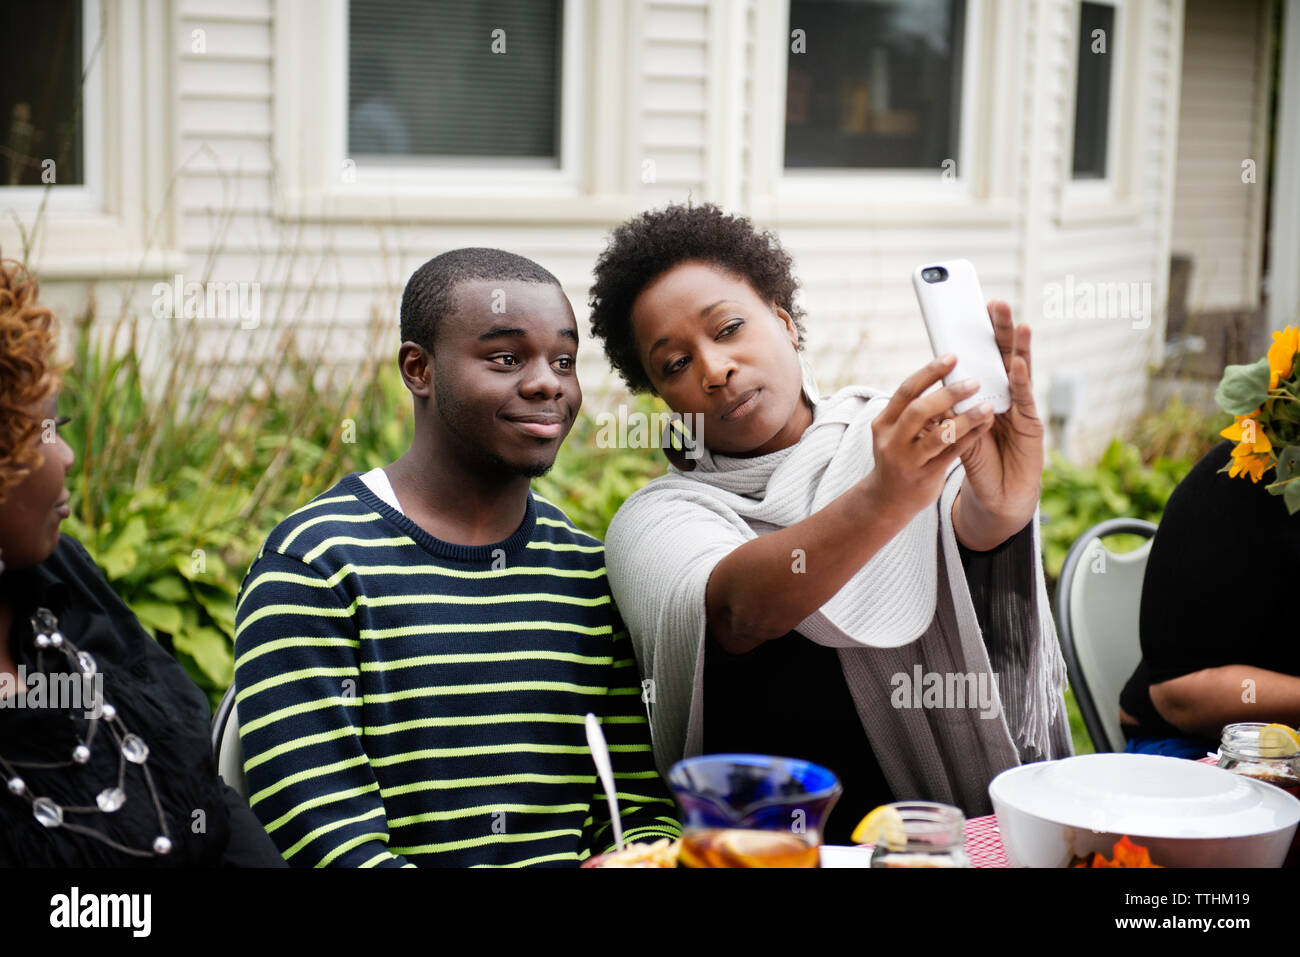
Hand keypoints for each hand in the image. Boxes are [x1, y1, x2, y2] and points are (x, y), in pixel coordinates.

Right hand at [865, 354, 995, 524]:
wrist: (888, 499)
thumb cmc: (900, 455)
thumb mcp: (896, 431)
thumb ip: (912, 409)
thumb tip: (944, 373)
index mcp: (884, 422)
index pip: (906, 391)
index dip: (929, 372)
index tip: (953, 357)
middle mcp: (891, 441)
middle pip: (919, 410)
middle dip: (948, 393)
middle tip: (975, 382)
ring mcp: (907, 461)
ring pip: (939, 435)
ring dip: (965, 418)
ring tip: (988, 406)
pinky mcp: (925, 477)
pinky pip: (952, 454)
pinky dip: (971, 438)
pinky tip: (986, 425)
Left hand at [955, 301, 1044, 532]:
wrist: (997, 495)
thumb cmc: (979, 458)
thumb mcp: (958, 426)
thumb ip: (951, 404)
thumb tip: (932, 378)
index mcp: (988, 391)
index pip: (984, 356)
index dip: (980, 334)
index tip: (972, 307)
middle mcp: (1008, 394)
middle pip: (1003, 356)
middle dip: (1000, 329)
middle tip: (994, 302)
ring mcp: (1022, 407)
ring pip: (1019, 371)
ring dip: (1017, 346)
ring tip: (1016, 322)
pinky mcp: (1031, 425)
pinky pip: (1024, 399)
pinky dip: (1019, 379)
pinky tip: (1015, 362)